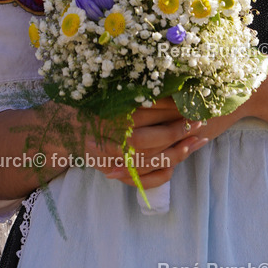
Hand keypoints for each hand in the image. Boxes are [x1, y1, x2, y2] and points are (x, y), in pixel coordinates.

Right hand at [77, 98, 205, 189]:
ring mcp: (120, 161)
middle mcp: (118, 140)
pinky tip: (183, 155)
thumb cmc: (93, 106)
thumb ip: (141, 95)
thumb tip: (177, 90)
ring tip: (199, 137)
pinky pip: (151, 177)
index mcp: (118, 116)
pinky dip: (168, 169)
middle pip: (161, 136)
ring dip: (184, 148)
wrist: (66, 130)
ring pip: (160, 159)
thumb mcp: (114, 95)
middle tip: (201, 118)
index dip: (176, 105)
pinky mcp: (120, 174)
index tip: (191, 99)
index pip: (155, 110)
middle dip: (184, 127)